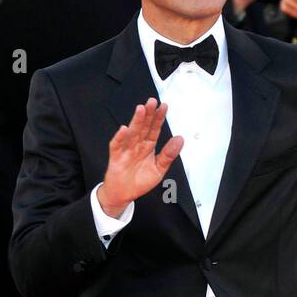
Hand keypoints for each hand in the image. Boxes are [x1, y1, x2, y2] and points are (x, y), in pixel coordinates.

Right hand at [98, 97, 182, 216]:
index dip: (159, 118)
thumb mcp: (159, 169)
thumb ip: (169, 155)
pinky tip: (124, 129)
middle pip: (143, 127)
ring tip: (141, 109)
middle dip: (148, 114)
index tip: (164, 106)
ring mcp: (126, 150)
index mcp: (148, 146)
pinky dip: (120, 138)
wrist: (123, 194)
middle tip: (152, 102)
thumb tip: (180, 139)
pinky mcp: (116, 157)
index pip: (154, 129)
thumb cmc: (139, 181)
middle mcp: (137, 145)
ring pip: (132, 133)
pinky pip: (117, 146)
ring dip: (136, 121)